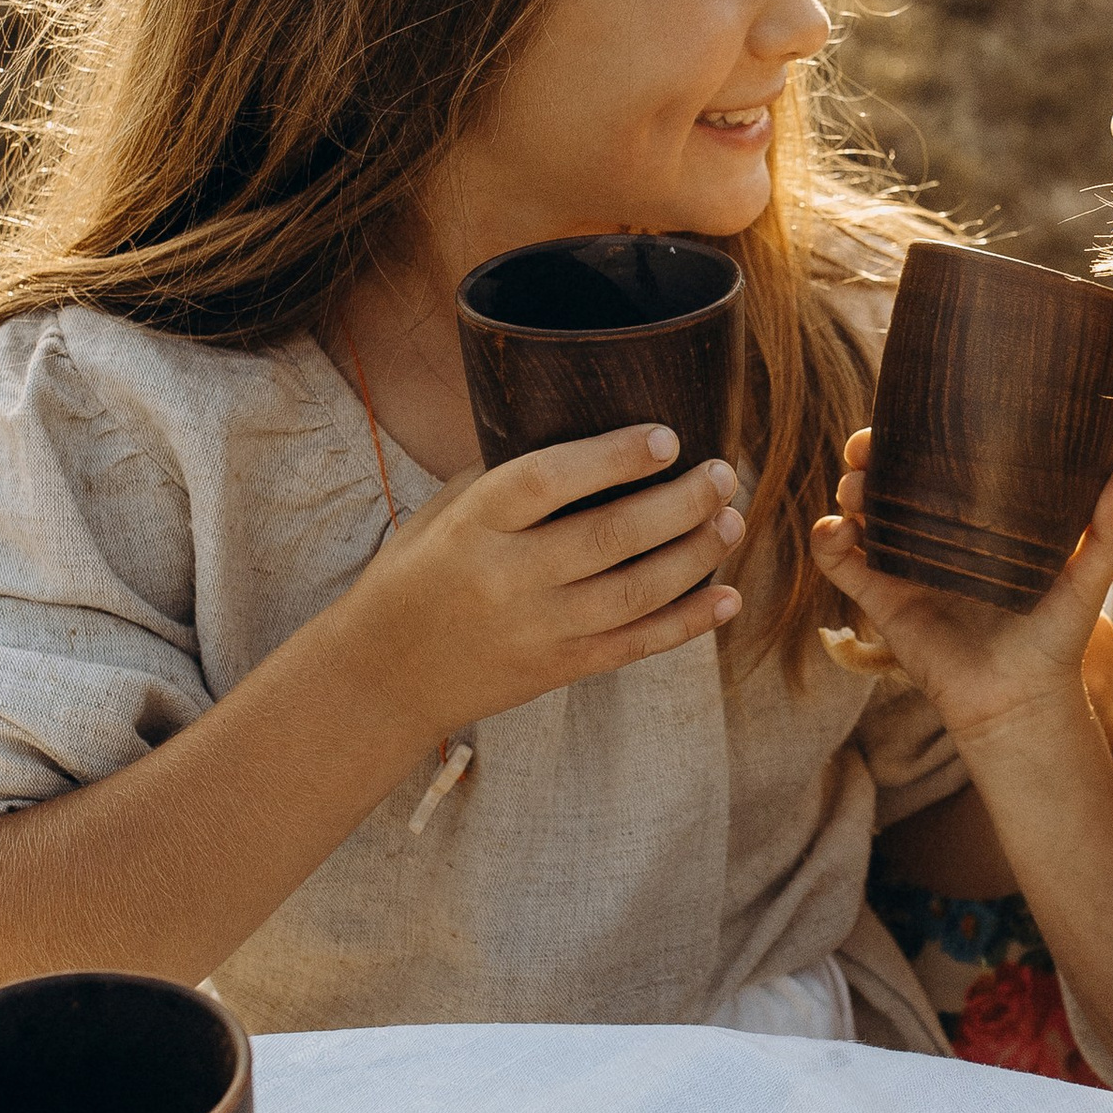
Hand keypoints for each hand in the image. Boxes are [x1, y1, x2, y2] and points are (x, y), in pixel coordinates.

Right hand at [345, 423, 745, 743]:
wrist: (380, 679)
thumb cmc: (413, 578)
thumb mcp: (441, 515)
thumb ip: (504, 480)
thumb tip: (586, 433)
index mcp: (471, 527)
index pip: (548, 482)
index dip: (612, 457)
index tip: (666, 437)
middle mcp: (505, 579)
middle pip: (609, 536)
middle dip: (679, 502)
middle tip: (723, 473)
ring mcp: (535, 630)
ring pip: (634, 591)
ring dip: (694, 555)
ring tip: (731, 520)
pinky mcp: (557, 670)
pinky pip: (635, 645)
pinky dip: (688, 623)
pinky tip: (728, 597)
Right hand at [811, 435, 1112, 756]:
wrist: (1021, 701)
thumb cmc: (1054, 639)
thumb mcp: (1086, 580)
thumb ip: (1107, 531)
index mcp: (973, 517)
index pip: (937, 461)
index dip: (915, 433)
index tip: (910, 415)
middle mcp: (931, 534)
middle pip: (887, 478)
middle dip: (868, 454)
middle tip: (867, 447)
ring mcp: (901, 565)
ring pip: (857, 513)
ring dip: (847, 491)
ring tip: (857, 490)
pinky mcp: (881, 601)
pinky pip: (841, 565)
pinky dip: (827, 544)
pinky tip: (835, 531)